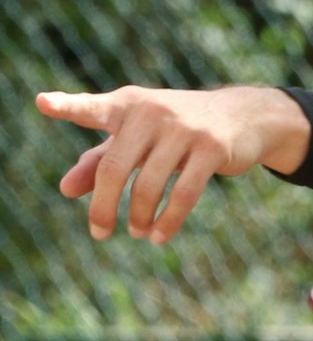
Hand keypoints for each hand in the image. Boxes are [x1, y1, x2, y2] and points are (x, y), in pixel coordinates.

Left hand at [35, 86, 309, 242]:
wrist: (242, 115)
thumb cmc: (176, 127)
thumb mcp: (136, 138)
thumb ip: (98, 160)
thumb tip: (65, 190)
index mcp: (127, 105)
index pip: (92, 109)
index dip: (67, 106)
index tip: (42, 103)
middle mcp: (153, 112)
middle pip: (114, 168)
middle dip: (103, 207)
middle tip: (98, 233)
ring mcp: (185, 129)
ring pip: (149, 185)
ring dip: (137, 217)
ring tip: (135, 232)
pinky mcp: (213, 149)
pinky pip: (183, 194)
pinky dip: (167, 221)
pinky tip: (158, 237)